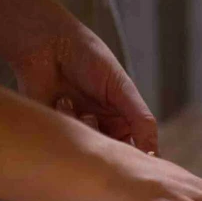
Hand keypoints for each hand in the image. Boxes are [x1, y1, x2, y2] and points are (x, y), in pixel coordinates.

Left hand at [0, 0, 158, 153]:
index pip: (137, 149)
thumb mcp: (123, 89)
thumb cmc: (89, 59)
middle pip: (112, 154)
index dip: (137, 156)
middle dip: (106, 140)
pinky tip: (60, 99)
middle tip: (95, 117)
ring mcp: (77, 130)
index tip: (135, 157)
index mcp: (123, 121)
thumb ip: (142, 121)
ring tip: (73, 101)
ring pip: (88, 148)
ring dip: (84, 125)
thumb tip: (154, 154)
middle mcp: (102, 129)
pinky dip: (65, 118)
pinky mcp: (54, 129)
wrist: (48, 43)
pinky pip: (63, 140)